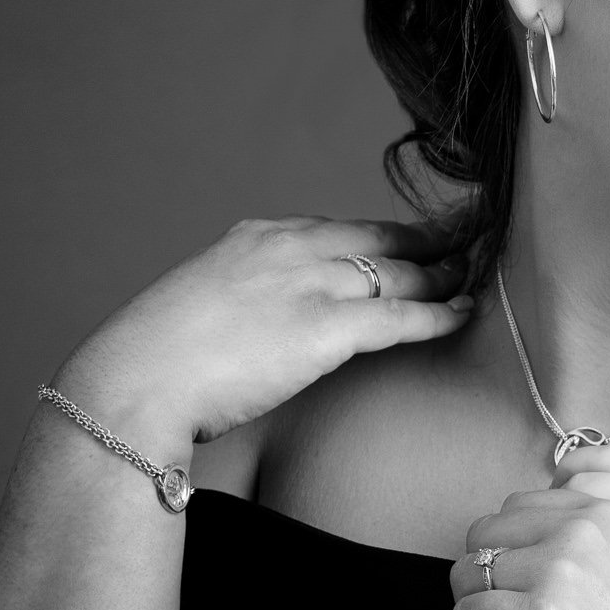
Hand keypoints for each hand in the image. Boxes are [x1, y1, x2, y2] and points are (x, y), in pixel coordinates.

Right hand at [51, 214, 471, 451]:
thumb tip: (261, 326)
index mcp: (256, 238)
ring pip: (399, 272)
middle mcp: (289, 249)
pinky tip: (464, 312)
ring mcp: (309, 284)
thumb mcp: (201, 306)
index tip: (415, 237)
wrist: (133, 380)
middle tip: (470, 237)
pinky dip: (439, 314)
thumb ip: (243, 303)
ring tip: (476, 275)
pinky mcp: (324, 327)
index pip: (340, 228)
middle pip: (380, 238)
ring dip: (444, 274)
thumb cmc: (154, 360)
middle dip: (431, 240)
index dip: (386, 235)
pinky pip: (400, 316)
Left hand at [449, 488, 609, 609]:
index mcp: (608, 516)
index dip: (516, 557)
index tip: (547, 599)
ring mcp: (560, 571)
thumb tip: (494, 556)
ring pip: (466, 575)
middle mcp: (584, 531)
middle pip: (484, 533)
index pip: (516, 508)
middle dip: (491, 581)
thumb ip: (571, 553)